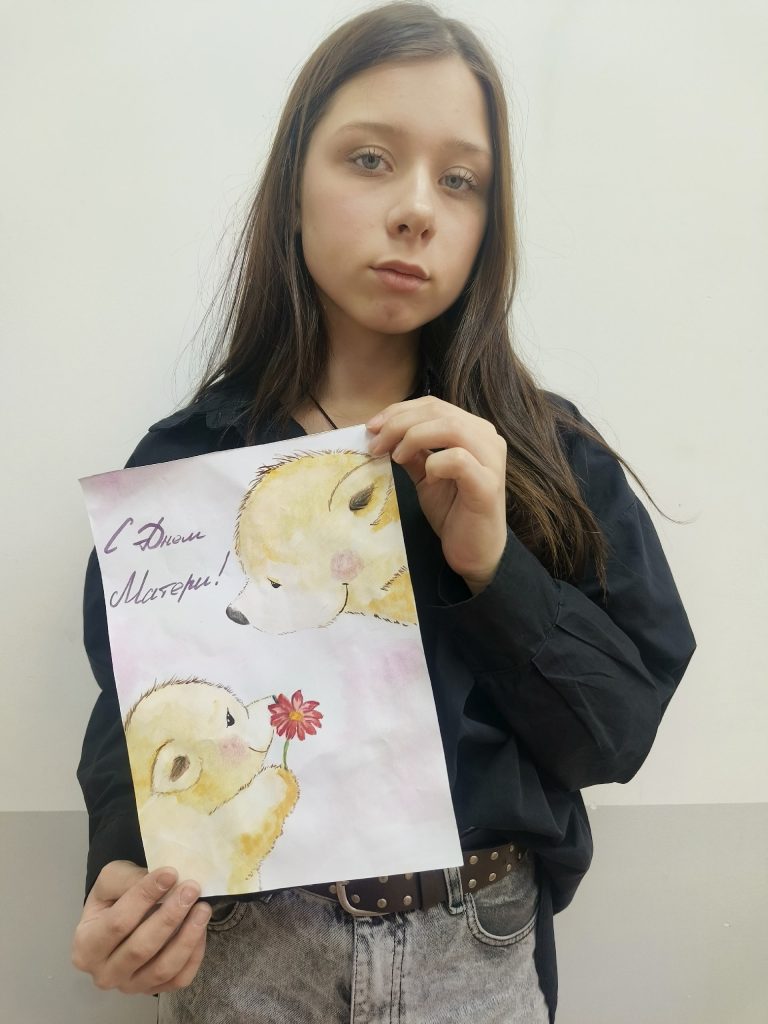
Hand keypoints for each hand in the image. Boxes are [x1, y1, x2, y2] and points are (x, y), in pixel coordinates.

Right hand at [71, 860, 210, 994]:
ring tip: (202, 908)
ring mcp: (130, 987)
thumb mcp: (112, 879)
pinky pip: (178, 979)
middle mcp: (104, 974)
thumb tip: (164, 881)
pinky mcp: (154, 991)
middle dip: (170, 916)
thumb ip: (130, 880)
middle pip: (140, 949)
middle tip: (191, 889)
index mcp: (86, 946)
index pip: (118, 922)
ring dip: (187, 937)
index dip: (145, 897)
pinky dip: (194, 955)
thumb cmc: (113, 898)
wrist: (119, 919)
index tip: (171, 873)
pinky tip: (201, 929)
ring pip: (162, 969)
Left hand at [367, 396, 507, 592]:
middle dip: (399, 423)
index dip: (399, 411)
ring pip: (451, 428)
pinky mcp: (488, 485)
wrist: (475, 552)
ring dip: (414, 438)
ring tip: (396, 457)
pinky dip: (436, 464)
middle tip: (375, 444)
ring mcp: (491, 460)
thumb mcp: (425, 475)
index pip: (433, 405)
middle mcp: (487, 438)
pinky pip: (459, 460)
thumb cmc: (453, 511)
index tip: (371, 428)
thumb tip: (381, 433)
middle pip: (438, 412)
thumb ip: (411, 451)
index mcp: (472, 430)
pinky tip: (427, 478)